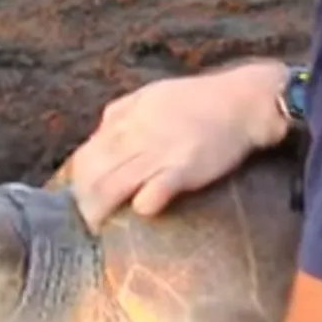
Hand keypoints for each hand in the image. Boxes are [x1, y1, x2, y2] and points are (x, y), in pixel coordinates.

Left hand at [69, 60, 289, 231]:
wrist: (243, 101)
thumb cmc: (197, 99)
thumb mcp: (149, 95)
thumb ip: (120, 112)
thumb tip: (99, 133)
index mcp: (125, 119)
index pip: (84, 155)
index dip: (78, 180)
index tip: (82, 197)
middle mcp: (135, 136)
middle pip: (91, 174)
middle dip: (83, 201)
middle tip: (89, 219)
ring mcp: (158, 153)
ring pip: (111, 187)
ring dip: (100, 211)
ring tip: (101, 226)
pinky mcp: (183, 169)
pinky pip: (152, 194)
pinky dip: (141, 205)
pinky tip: (143, 209)